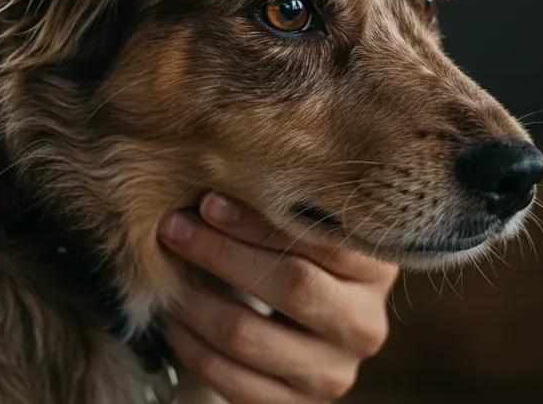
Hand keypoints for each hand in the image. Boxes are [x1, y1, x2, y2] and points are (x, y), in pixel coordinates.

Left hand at [158, 194, 397, 402]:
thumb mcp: (304, 233)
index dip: (259, 220)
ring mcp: (334, 372)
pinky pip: (231, 380)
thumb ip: (281, 207)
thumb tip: (217, 162)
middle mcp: (365, 324)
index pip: (321, 239)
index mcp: (376, 269)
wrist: (308, 339)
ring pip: (249, 335)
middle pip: (291, 285)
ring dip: (194, 302)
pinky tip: (172, 321)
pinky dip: (191, 347)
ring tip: (165, 277)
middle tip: (173, 228)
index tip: (207, 200)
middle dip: (220, 253)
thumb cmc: (295, 262)